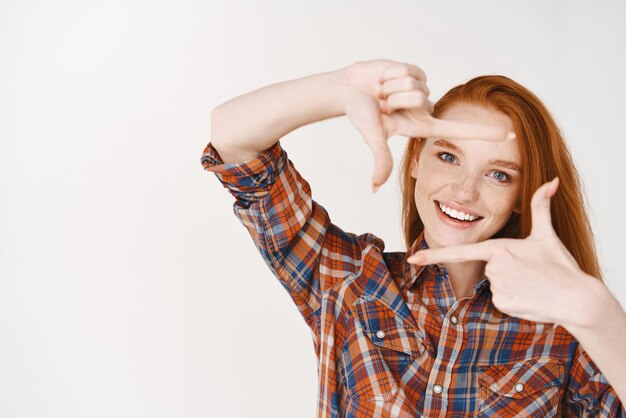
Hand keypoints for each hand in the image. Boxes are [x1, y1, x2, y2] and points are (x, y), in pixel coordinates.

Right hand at [341, 59, 514, 191]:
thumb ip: (379, 161)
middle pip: (421, 99)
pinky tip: (384, 79)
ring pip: (415, 84)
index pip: (457, 130)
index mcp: (421, 125)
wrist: (348, 89)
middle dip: (395, 98)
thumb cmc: (360, 114)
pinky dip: (391, 73)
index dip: (484, 133)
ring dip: (391, 87)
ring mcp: (421, 89)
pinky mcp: (415, 71)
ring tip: (381, 92)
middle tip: (382, 104)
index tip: (511, 134)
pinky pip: (410, 70)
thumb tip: (374, 189)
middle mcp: (424, 108)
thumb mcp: (373, 136)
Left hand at [407, 178, 600, 327]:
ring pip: (494, 285)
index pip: (460, 250)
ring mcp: (496, 286)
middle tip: (529, 273)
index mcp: (498, 248)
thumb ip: (541, 206)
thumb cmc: (560, 265)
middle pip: (487, 268)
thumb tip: (552, 179)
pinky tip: (529, 297)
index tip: (413, 259)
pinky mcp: (502, 304)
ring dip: (510, 285)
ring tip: (531, 284)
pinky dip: (513, 300)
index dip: (434, 255)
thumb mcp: (547, 234)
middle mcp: (493, 267)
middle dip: (505, 270)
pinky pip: (500, 300)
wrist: (577, 298)